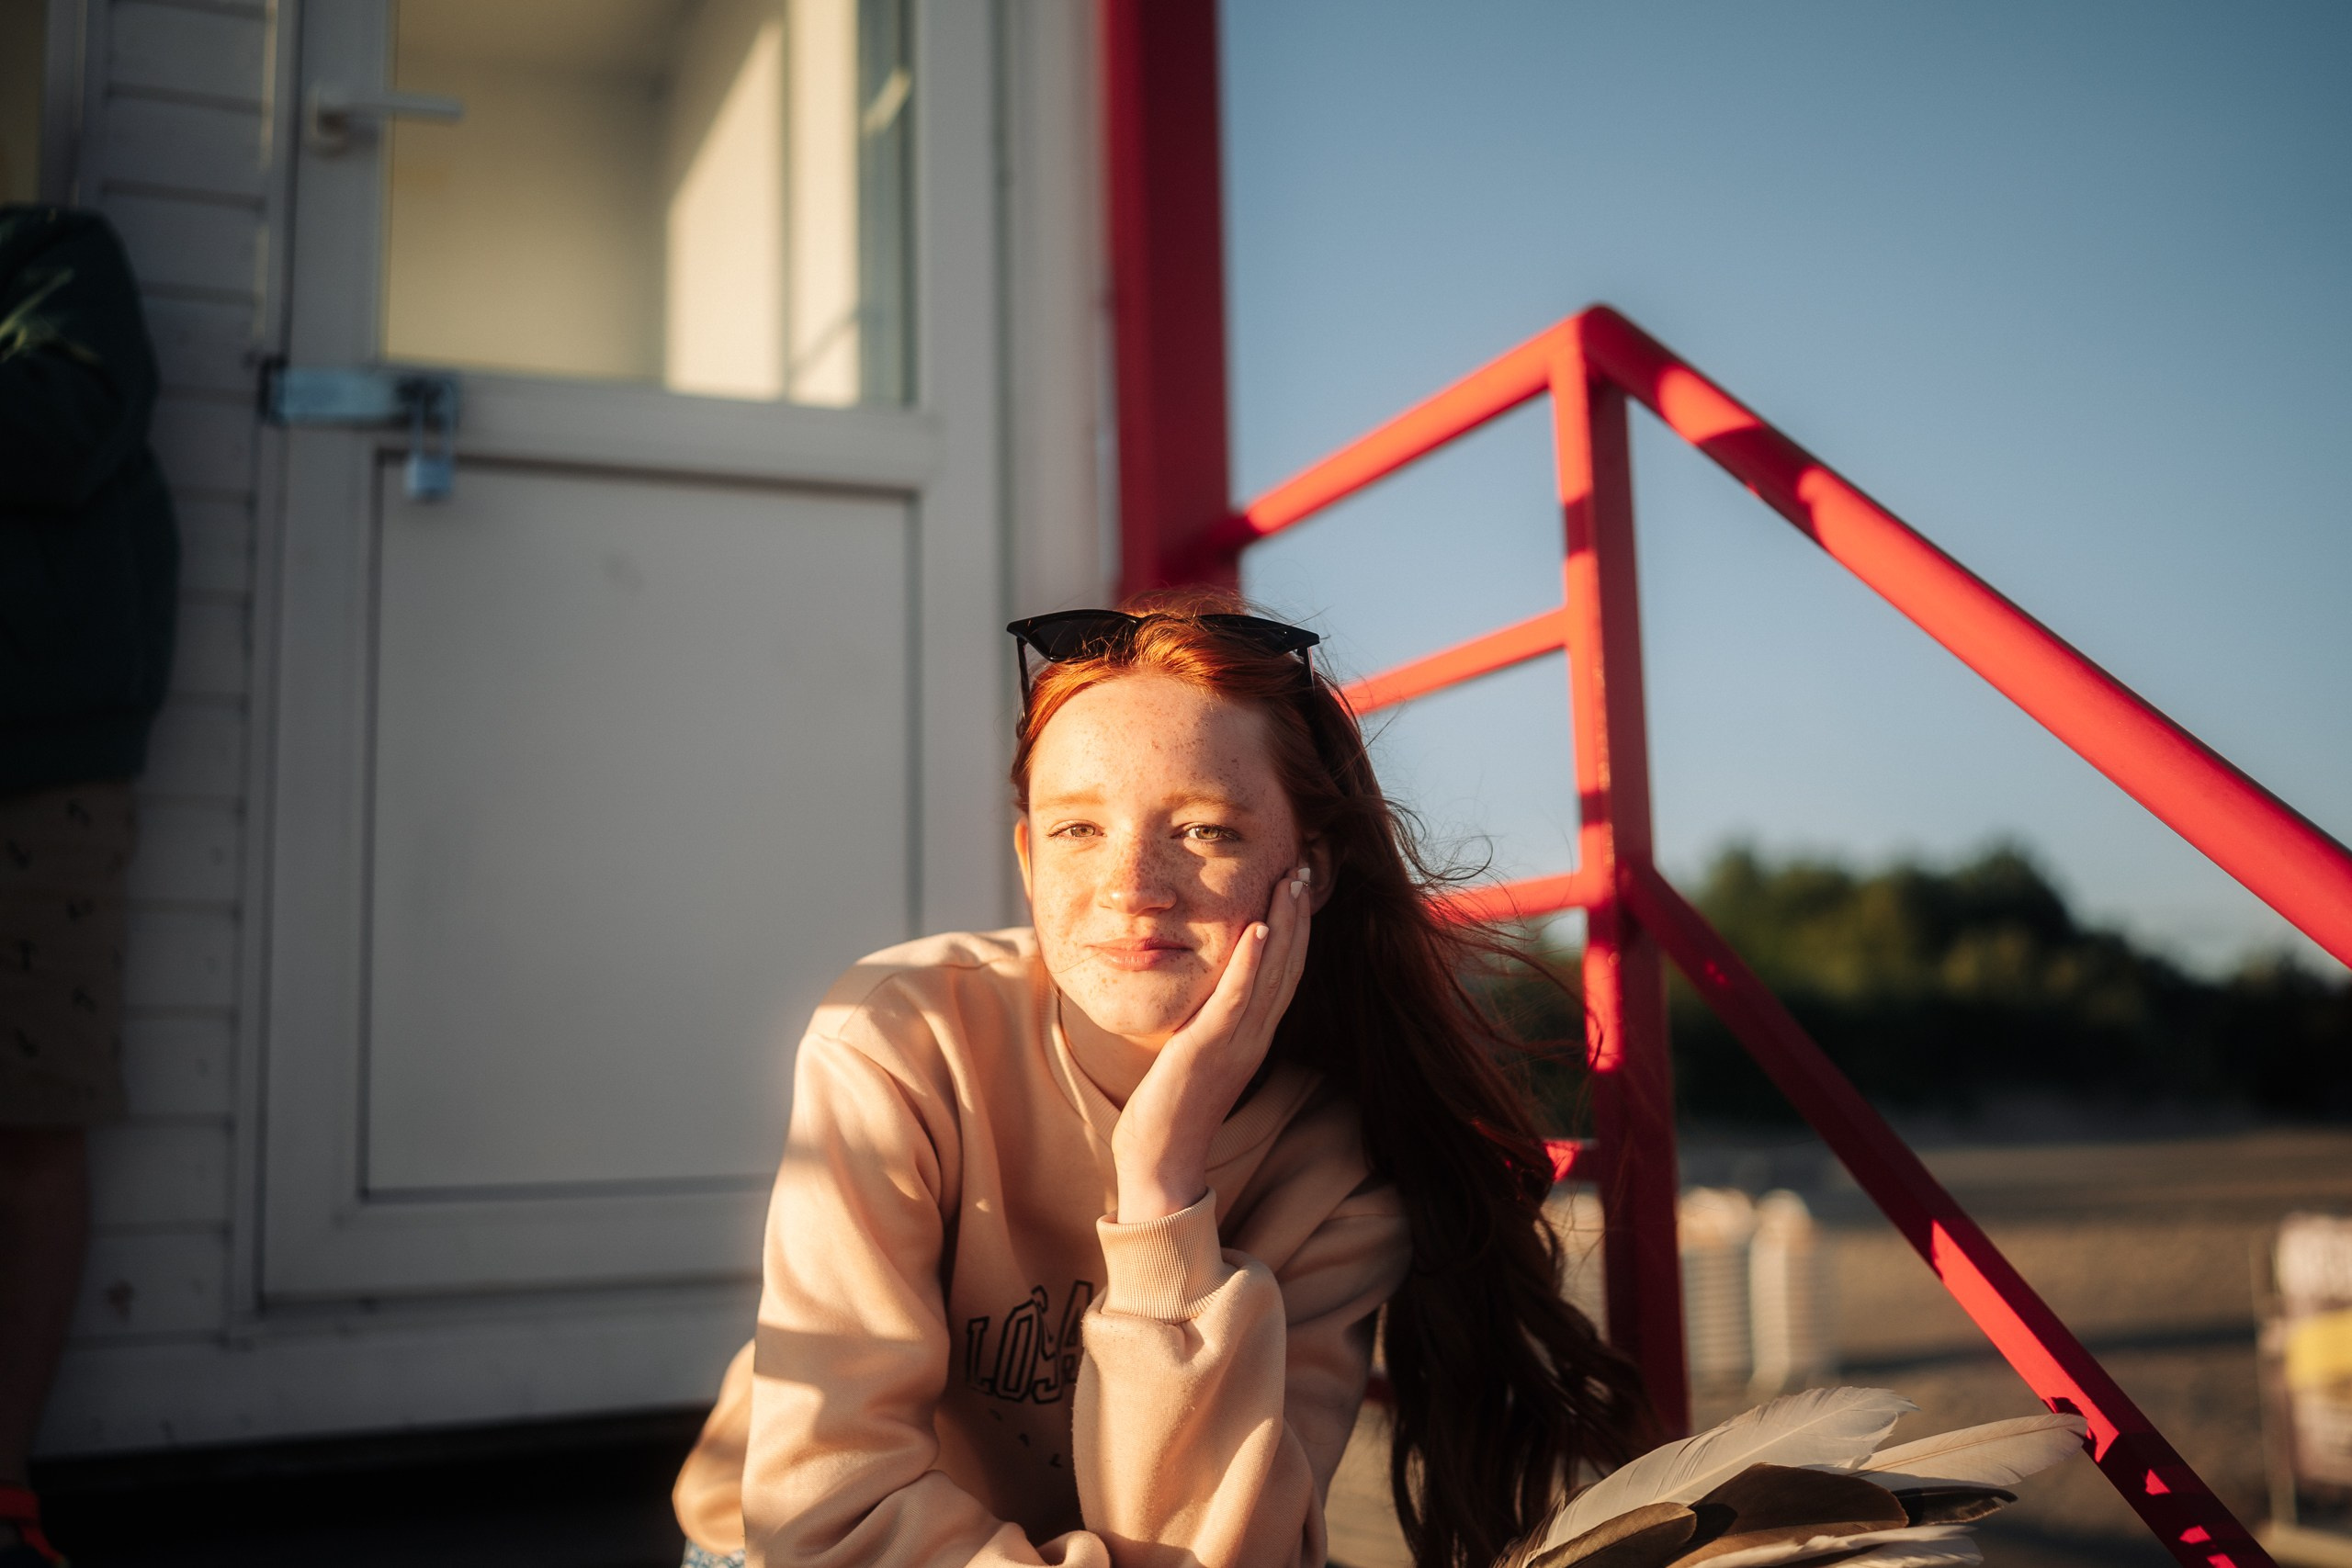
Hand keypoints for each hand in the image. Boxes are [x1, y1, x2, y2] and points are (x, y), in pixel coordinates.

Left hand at [1110, 864, 1313, 1223]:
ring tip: (1290, 881)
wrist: (1161, 1162)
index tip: (1297, 886)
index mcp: (1253, 1036)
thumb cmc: (1171, 1109)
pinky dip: (1250, 963)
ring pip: (1272, 976)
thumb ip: (1208, 1022)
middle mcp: (1255, 1037)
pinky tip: (1257, 928)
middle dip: (1298, 915)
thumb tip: (1206, 989)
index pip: (1286, 973)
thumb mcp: (1195, 1053)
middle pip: (1289, 966)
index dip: (1297, 929)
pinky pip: (1236, 1000)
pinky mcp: (1209, 1050)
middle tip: (1303, 867)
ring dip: (1284, 925)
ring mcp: (1237, 1044)